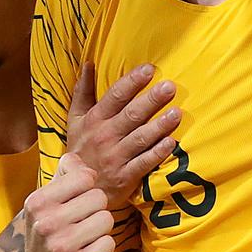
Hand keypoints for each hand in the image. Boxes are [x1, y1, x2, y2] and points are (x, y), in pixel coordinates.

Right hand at [22, 154, 114, 251]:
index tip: (77, 203)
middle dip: (96, 210)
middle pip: (99, 197)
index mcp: (36, 203)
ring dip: (101, 230)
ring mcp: (59, 246)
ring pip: (106, 219)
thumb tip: (77, 157)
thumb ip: (63, 176)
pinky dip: (103, 248)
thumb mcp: (46, 204)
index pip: (85, 176)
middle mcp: (45, 223)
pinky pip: (109, 242)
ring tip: (83, 240)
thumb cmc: (50, 236)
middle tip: (80, 225)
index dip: (88, 189)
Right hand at [67, 62, 181, 209]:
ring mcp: (115, 157)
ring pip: (140, 138)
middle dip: (151, 100)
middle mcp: (105, 136)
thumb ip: (82, 92)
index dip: (132, 82)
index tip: (149, 69)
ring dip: (159, 126)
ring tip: (177, 113)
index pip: (115, 96)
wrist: (76, 188)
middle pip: (131, 115)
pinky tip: (171, 143)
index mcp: (94, 120)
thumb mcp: (75, 119)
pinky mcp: (125, 177)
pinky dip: (157, 153)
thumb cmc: (80, 148)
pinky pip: (144, 163)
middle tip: (169, 87)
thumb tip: (88, 63)